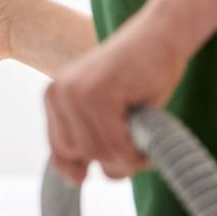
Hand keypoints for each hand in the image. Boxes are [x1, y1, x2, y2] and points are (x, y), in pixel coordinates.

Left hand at [44, 8, 190, 183]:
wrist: (162, 36)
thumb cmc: (140, 76)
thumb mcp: (105, 112)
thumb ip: (88, 137)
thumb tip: (74, 180)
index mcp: (54, 96)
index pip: (58, 150)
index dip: (79, 167)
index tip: (96, 174)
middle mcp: (58, 93)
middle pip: (80, 155)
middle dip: (112, 159)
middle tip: (138, 147)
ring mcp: (75, 92)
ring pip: (100, 153)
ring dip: (130, 157)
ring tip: (146, 137)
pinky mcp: (98, 94)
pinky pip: (117, 145)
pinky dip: (138, 150)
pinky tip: (150, 131)